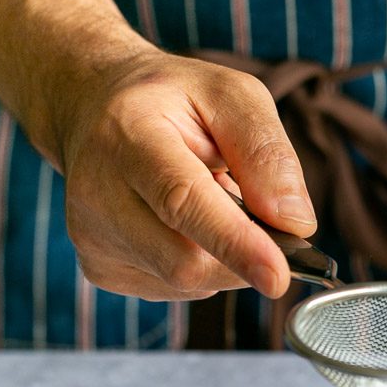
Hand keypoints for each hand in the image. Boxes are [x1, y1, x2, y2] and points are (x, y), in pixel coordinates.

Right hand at [56, 48, 316, 300]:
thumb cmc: (169, 102)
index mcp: (126, 134)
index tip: (278, 277)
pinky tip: (182, 228)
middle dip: (240, 254)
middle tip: (257, 220)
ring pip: (186, 283)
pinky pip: (173, 289)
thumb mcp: (229, 96)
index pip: (183, 202)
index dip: (235, 244)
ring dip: (221, 257)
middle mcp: (97, 192)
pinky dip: (199, 266)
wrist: (89, 110)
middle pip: (186, 262)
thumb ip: (267, 152)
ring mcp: (93, 239)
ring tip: (206, 205)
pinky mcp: (100, 269)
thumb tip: (297, 224)